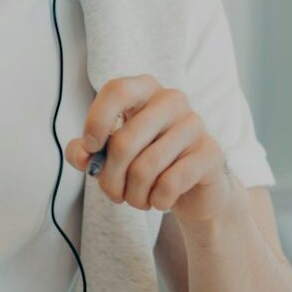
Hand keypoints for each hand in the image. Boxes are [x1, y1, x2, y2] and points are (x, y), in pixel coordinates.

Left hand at [65, 75, 242, 223]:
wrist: (194, 188)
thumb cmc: (148, 162)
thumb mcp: (111, 155)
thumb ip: (87, 152)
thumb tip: (81, 154)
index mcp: (145, 90)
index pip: (116, 90)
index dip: (97, 121)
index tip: (90, 147)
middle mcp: (172, 100)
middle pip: (124, 141)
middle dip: (110, 179)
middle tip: (113, 195)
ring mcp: (194, 124)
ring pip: (145, 168)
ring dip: (134, 196)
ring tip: (137, 200)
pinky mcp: (210, 152)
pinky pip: (170, 183)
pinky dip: (157, 200)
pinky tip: (160, 201)